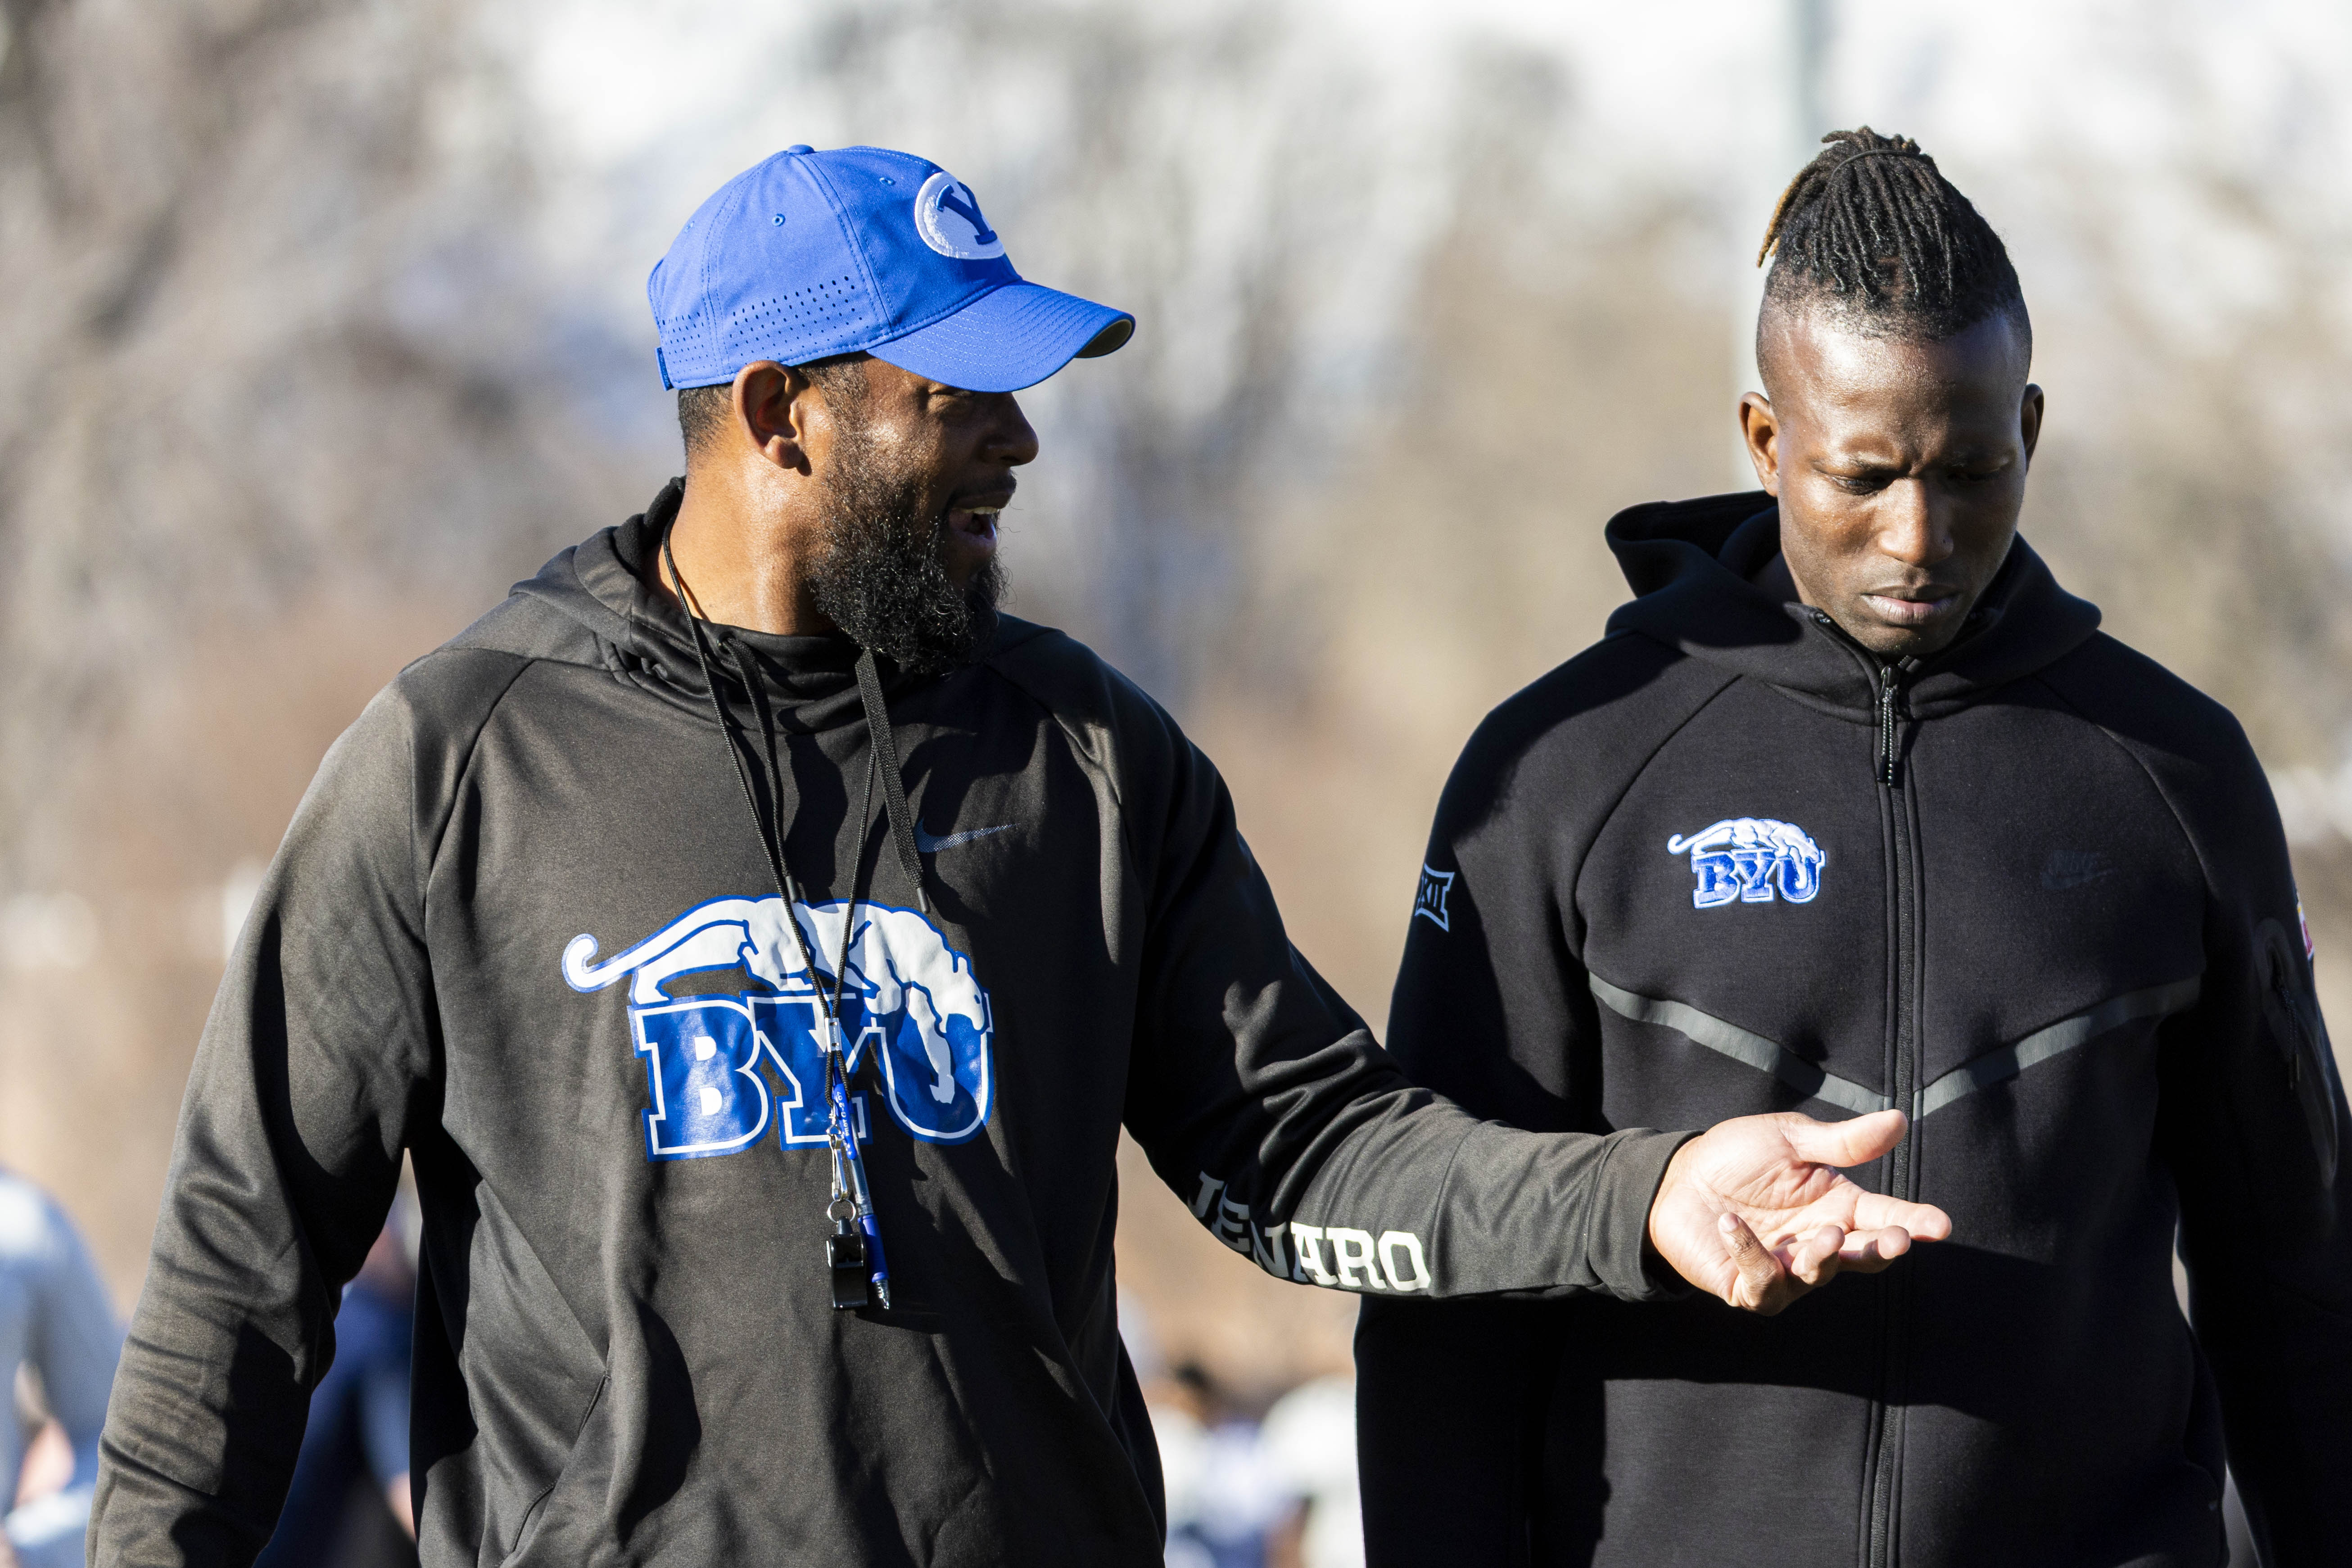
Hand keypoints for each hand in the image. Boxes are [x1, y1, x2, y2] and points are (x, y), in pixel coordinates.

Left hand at [1647, 1108, 1950, 1313]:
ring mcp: (1785, 1269)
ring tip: (1822, 1235)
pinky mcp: (1747, 1286)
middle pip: (1861, 1255)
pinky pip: (1760, 1282)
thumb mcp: (1791, 1140)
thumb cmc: (1737, 1157)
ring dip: (1823, 1258)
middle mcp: (1817, 1242)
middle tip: (1895, 1239)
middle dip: (1881, 1249)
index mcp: (1836, 1206)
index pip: (1883, 1217)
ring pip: (1816, 1275)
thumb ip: (1842, 1141)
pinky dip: (1749, 1254)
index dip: (1913, 1222)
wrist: (1677, 1177)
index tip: (1940, 1224)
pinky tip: (1731, 1223)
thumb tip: (1898, 1120)